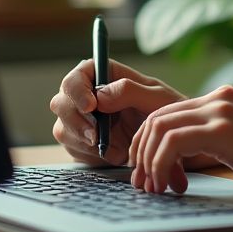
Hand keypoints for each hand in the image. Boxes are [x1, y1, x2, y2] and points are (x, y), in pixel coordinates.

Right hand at [49, 58, 190, 166]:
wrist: (171, 143)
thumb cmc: (168, 112)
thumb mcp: (157, 98)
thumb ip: (130, 91)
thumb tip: (99, 96)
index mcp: (106, 76)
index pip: (77, 75)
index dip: (76, 89)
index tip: (91, 106)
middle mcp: (89, 96)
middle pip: (60, 102)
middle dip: (75, 121)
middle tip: (96, 136)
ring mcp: (84, 120)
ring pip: (62, 129)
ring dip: (84, 142)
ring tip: (116, 148)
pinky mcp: (83, 143)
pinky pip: (73, 150)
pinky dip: (91, 156)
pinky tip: (114, 154)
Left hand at [128, 84, 232, 196]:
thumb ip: (216, 138)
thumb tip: (180, 159)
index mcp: (224, 98)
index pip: (167, 113)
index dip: (149, 146)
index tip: (151, 176)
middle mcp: (219, 97)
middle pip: (156, 118)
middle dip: (142, 154)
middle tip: (146, 185)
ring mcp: (222, 110)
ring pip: (158, 127)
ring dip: (148, 162)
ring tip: (156, 189)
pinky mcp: (223, 130)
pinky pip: (171, 142)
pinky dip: (161, 165)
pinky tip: (173, 185)